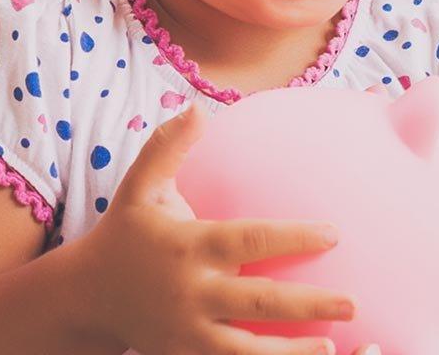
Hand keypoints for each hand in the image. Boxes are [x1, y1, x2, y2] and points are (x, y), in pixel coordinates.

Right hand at [57, 108, 360, 354]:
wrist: (85, 297)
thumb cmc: (123, 235)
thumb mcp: (138, 189)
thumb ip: (167, 149)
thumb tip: (197, 108)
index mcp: (187, 246)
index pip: (249, 241)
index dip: (293, 238)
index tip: (333, 235)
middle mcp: (190, 291)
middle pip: (259, 301)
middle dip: (309, 304)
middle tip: (352, 303)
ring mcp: (187, 329)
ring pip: (247, 348)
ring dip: (292, 350)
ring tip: (332, 345)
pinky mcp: (184, 354)